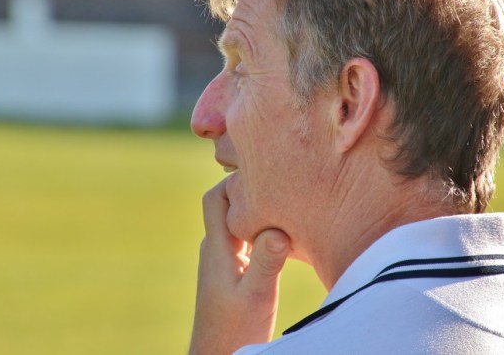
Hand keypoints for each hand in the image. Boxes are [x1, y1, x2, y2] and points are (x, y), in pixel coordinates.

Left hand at [189, 180, 290, 354]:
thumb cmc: (235, 330)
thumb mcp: (256, 295)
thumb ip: (267, 262)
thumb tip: (279, 229)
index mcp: (217, 248)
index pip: (216, 197)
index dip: (236, 180)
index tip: (266, 174)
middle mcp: (217, 248)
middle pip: (228, 204)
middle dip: (251, 189)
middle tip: (282, 182)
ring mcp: (224, 260)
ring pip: (238, 221)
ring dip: (258, 210)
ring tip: (287, 203)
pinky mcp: (234, 271)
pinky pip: (246, 238)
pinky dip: (263, 229)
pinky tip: (285, 236)